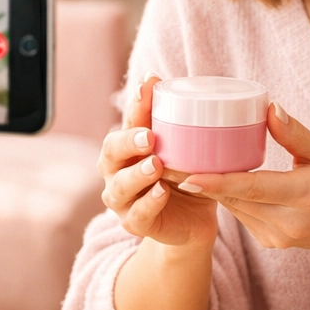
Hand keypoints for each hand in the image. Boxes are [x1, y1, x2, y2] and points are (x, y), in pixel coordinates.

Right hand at [98, 74, 217, 249]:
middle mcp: (117, 171)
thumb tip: (199, 88)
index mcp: (127, 147)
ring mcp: (123, 200)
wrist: (192, 221)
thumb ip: (185, 127)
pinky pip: (138, 215)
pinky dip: (149, 203)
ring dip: (137, 174)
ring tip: (155, 165)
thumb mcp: (186, 150)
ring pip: (120, 186)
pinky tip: (162, 192)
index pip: (127, 121)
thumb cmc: (185, 176)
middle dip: (127, 141)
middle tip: (149, 136)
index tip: (148, 85)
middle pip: (110, 152)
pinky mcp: (135, 224)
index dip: (136, 104)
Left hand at [178, 103, 309, 250]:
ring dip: (208, 189)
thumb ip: (296, 134)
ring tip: (177, 166)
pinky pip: (242, 215)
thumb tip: (269, 108)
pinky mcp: (272, 243)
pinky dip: (227, 197)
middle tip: (166, 161)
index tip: (188, 175)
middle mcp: (290, 223)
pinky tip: (208, 179)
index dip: (219, 182)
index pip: (254, 188)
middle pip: (236, 199)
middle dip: (200, 181)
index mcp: (306, 195)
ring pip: (234, 208)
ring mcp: (280, 238)